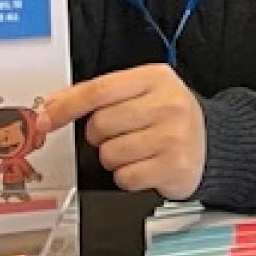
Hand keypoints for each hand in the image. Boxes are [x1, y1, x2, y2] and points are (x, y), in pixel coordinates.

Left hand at [41, 65, 206, 200]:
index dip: (65, 107)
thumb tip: (49, 106)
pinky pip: (125, 177)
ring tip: (138, 150)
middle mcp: (168, 103)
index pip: (99, 90)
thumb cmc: (168, 117)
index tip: (44, 120)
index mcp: (155, 78)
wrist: (211, 142)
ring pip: (110, 154)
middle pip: (100, 125)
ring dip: (114, 158)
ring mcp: (174, 135)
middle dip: (100, 136)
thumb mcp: (139, 93)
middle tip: (121, 133)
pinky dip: (128, 177)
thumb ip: (95, 95)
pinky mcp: (175, 166)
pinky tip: (146, 165)